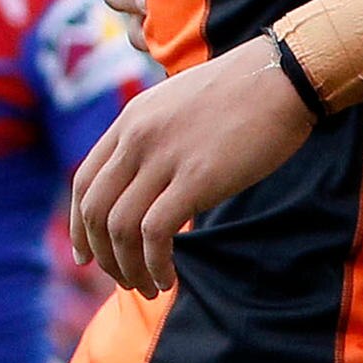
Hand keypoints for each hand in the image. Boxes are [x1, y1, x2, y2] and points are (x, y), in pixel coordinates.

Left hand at [70, 57, 314, 299]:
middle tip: (123, 280)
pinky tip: (169, 277)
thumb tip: (152, 179)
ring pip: (120, 228)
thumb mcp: (180, 105)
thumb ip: (156, 136)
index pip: (83, 182)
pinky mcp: (195, 179)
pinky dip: (154, 264)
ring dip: (128, 268)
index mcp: (130, 120)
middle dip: (103, 256)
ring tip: (149, 287)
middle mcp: (137, 138)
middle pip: (95, 210)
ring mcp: (164, 158)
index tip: (86, 256)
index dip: (79, 226)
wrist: (283, 76)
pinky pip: (154, 233)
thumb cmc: (244, 93)